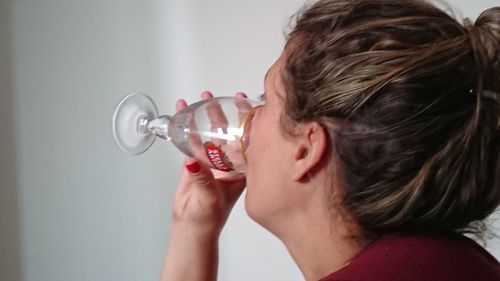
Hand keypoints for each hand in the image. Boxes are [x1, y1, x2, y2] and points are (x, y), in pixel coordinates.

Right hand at [172, 91, 246, 234]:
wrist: (191, 226)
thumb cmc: (209, 217)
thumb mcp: (210, 197)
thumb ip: (202, 178)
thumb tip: (193, 162)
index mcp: (241, 169)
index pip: (247, 140)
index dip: (245, 120)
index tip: (243, 103)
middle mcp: (229, 162)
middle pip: (228, 131)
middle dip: (224, 112)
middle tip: (217, 97)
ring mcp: (213, 160)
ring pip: (210, 132)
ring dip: (206, 116)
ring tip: (202, 99)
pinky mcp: (196, 162)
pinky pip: (193, 140)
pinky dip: (187, 127)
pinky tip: (182, 113)